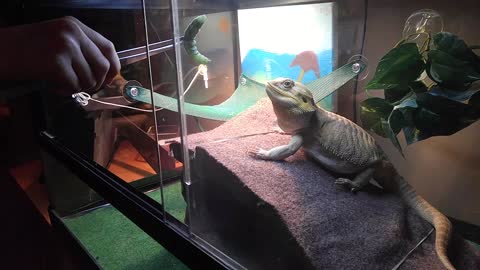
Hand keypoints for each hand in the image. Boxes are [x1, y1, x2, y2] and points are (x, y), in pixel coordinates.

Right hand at [0, 16, 119, 94]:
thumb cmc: (26, 50)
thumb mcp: (57, 40)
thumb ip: (81, 50)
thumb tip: (106, 72)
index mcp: (75, 26)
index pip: (108, 47)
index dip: (113, 67)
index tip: (109, 80)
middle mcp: (73, 33)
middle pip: (103, 66)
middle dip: (97, 83)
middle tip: (83, 89)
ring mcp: (65, 46)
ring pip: (89, 79)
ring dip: (78, 88)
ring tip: (62, 85)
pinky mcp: (56, 62)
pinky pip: (74, 86)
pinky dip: (66, 92)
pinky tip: (53, 87)